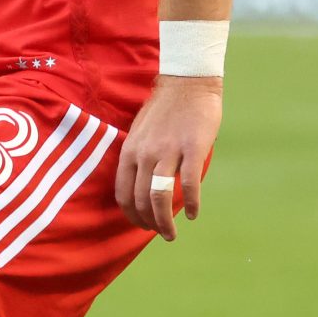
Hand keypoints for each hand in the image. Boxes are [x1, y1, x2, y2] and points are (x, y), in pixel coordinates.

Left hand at [114, 75, 222, 239]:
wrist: (187, 82)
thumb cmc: (166, 109)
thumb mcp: (140, 133)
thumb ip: (139, 159)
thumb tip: (143, 187)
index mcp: (130, 151)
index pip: (122, 194)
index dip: (131, 215)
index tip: (141, 225)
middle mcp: (144, 154)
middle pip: (141, 201)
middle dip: (150, 224)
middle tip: (162, 234)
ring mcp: (168, 151)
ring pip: (160, 197)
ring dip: (165, 222)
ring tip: (171, 234)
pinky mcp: (192, 148)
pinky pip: (190, 184)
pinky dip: (192, 204)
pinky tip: (195, 214)